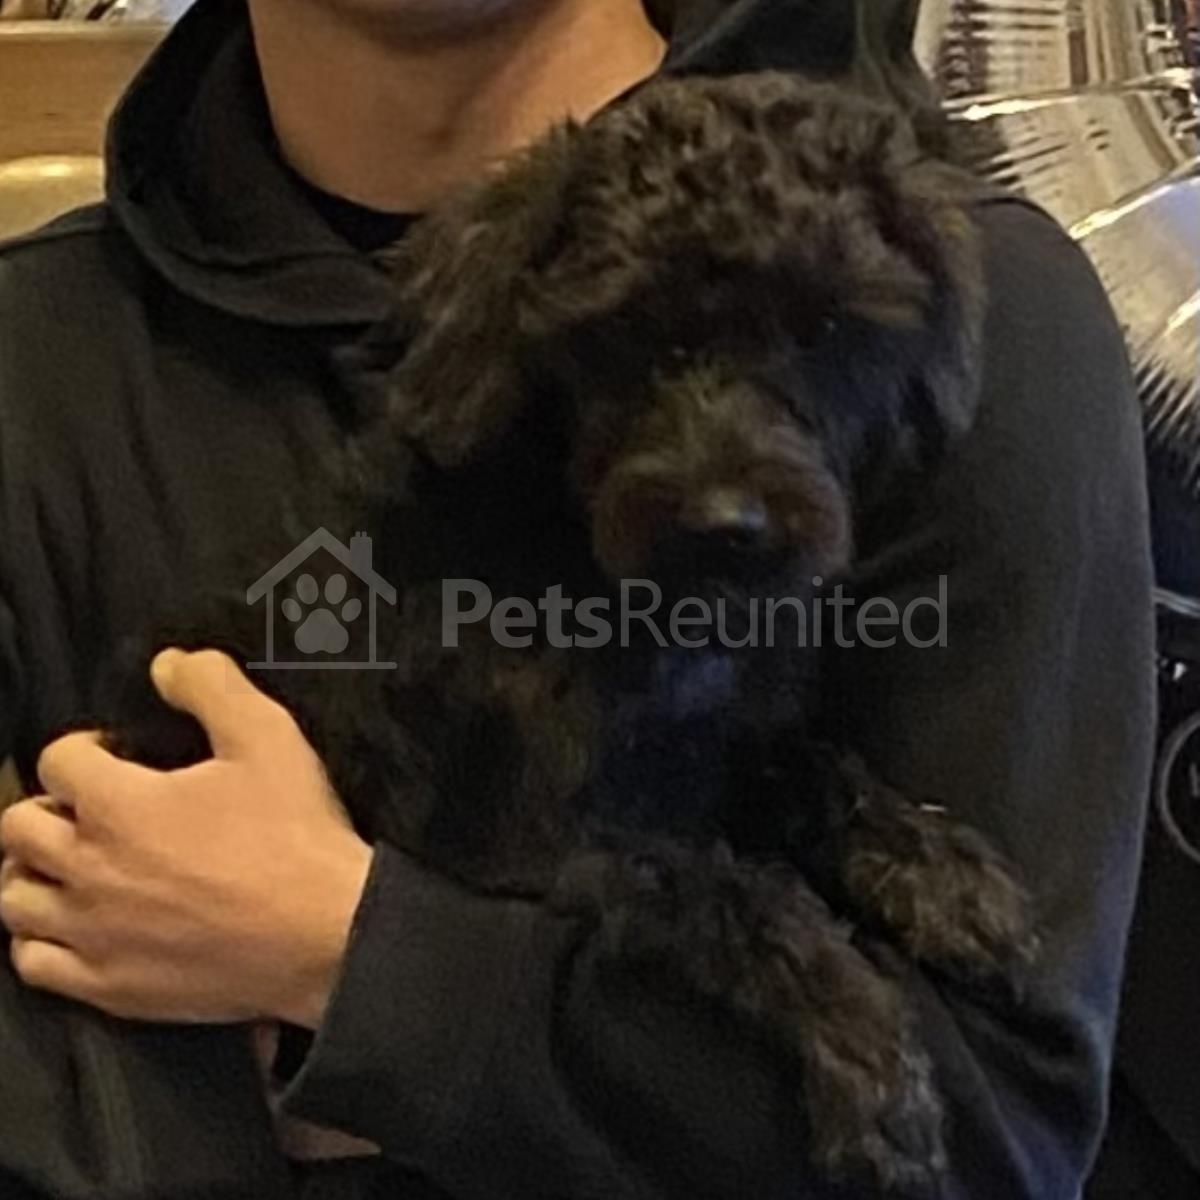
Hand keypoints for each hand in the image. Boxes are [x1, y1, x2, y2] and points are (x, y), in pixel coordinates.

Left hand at [0, 649, 373, 1028]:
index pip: (57, 759)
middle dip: (49, 807)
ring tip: (76, 864)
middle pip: (19, 829)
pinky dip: (41, 939)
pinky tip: (77, 925)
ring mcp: (92, 933)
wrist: (327, 933)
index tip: (117, 755)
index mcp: (117, 804)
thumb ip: (212, 686)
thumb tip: (167, 665)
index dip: (86, 747)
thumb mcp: (268, 737)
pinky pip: (33, 963)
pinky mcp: (109, 986)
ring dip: (35, 872)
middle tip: (92, 808)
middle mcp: (87, 868)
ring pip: (14, 898)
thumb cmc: (296, 836)